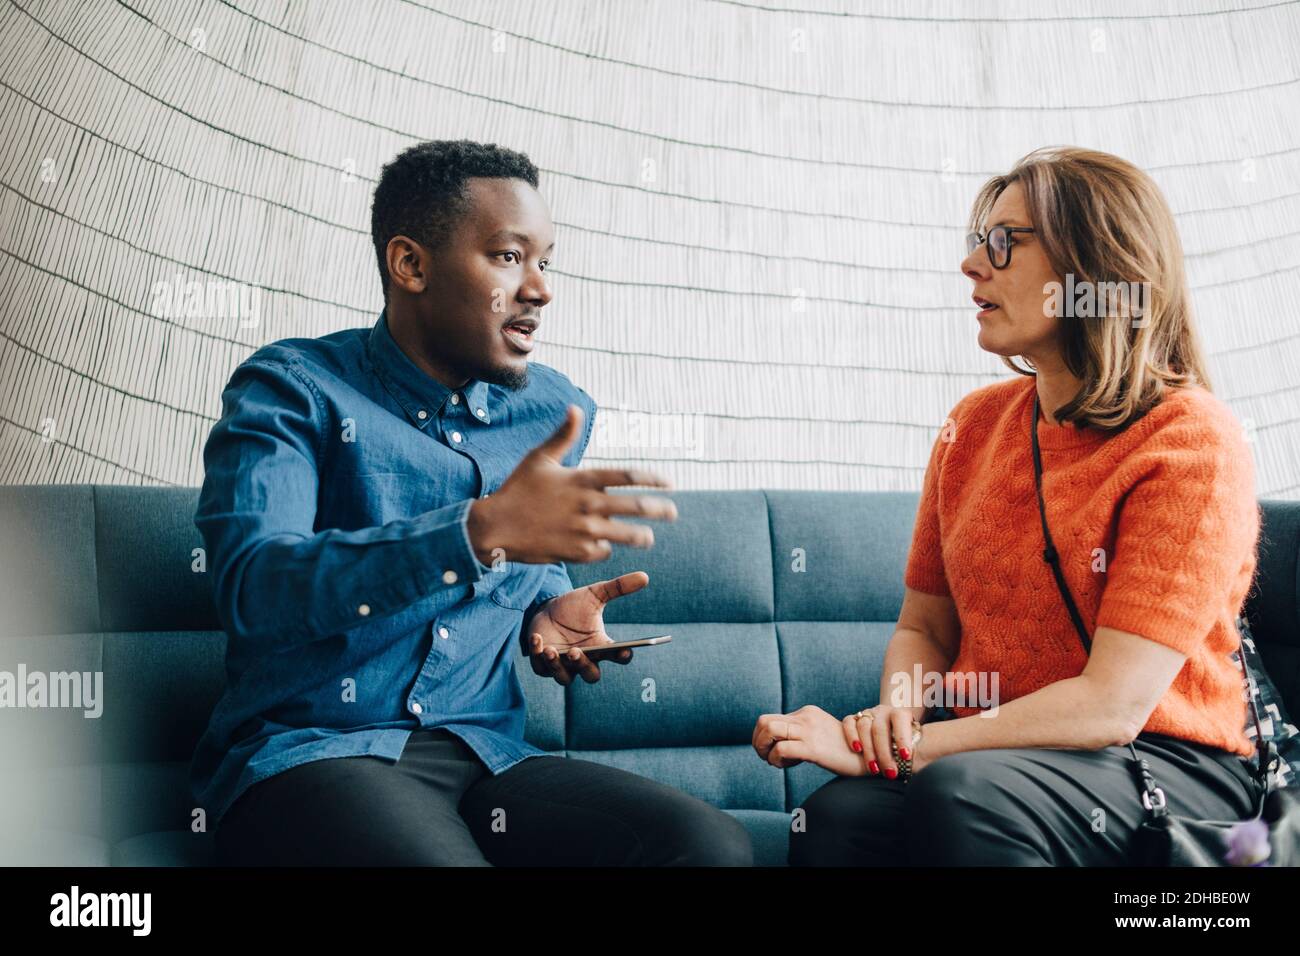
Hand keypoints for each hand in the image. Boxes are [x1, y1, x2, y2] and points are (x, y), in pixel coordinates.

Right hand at [467, 405, 677, 565]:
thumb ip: (564, 435)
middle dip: (660, 510)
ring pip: (627, 535)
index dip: (653, 479)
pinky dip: (606, 547)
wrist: (496, 527)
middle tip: (672, 512)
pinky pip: (603, 551)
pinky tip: (605, 544)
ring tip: (648, 537)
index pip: (629, 476)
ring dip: (642, 536)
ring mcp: (585, 530)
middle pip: (637, 507)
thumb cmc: (518, 489)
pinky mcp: (577, 552)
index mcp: (583, 479)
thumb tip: (575, 407)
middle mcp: (588, 505)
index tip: (670, 483)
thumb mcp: (540, 458)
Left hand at [526, 571, 646, 684]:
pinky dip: (538, 655)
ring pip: (565, 678)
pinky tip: (537, 639)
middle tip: (576, 652)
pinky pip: (541, 668)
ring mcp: (563, 664)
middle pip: (591, 675)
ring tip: (552, 650)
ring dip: (558, 666)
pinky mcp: (543, 664)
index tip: (625, 651)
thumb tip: (645, 576)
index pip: (619, 657)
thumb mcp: (595, 594)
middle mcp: (585, 660)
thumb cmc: (574, 606)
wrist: (546, 609)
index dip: (623, 656)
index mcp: (601, 646)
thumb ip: (618, 587)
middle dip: (584, 666)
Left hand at [752, 705, 872, 775]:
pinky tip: (787, 766)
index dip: (764, 738)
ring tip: (775, 762)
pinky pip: (780, 749)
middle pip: (763, 721)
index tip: (773, 752)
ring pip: (768, 730)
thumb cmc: (845, 752)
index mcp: (807, 712)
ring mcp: (809, 731)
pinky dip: (776, 760)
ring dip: (763, 749)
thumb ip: (801, 735)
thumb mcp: (820, 737)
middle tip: (767, 757)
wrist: (870, 759)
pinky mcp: (813, 747)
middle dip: (758, 742)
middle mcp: (806, 717)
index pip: (769, 718)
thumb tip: (777, 744)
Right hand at [840, 704, 925, 779]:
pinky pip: (849, 723)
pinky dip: (851, 735)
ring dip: (869, 750)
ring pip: (864, 726)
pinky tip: (857, 750)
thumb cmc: (905, 745)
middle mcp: (883, 711)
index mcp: (900, 713)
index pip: (900, 719)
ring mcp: (867, 713)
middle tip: (890, 773)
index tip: (905, 757)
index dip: (902, 737)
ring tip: (874, 769)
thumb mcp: (914, 742)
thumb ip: (915, 748)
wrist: (892, 735)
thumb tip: (923, 764)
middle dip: (884, 753)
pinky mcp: (853, 718)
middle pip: (880, 728)